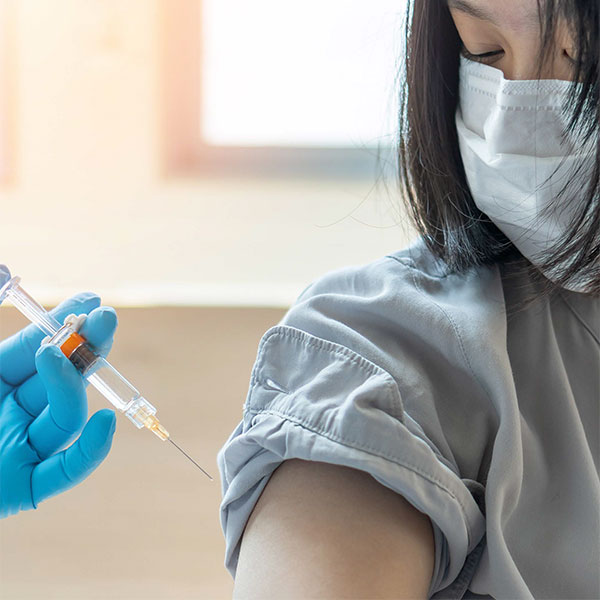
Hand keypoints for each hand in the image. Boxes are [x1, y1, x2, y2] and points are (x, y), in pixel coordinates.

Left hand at [0, 293, 117, 517]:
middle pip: (62, 379)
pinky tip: (105, 424)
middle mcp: (9, 413)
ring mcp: (16, 450)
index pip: (35, 351)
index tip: (90, 300)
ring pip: (65, 418)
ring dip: (74, 386)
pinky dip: (90, 452)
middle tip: (104, 318)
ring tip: (65, 359)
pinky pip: (63, 472)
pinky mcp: (20, 487)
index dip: (63, 326)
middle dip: (85, 348)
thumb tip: (2, 272)